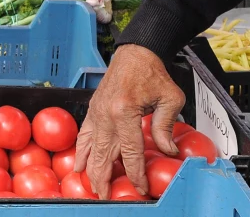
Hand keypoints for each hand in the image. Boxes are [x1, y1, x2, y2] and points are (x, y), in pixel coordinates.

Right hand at [75, 44, 184, 197]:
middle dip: (105, 179)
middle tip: (106, 197)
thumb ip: (166, 126)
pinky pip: (85, 134)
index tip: (141, 187)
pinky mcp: (93, 109)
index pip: (130, 152)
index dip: (136, 173)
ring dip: (91, 169)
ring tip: (92, 187)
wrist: (136, 53)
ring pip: (91, 148)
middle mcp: (106, 114)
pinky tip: (80, 164)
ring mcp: (97, 112)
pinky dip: (81, 151)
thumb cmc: (152, 73)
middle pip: (104, 155)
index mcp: (125, 112)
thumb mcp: (170, 99)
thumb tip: (167, 150)